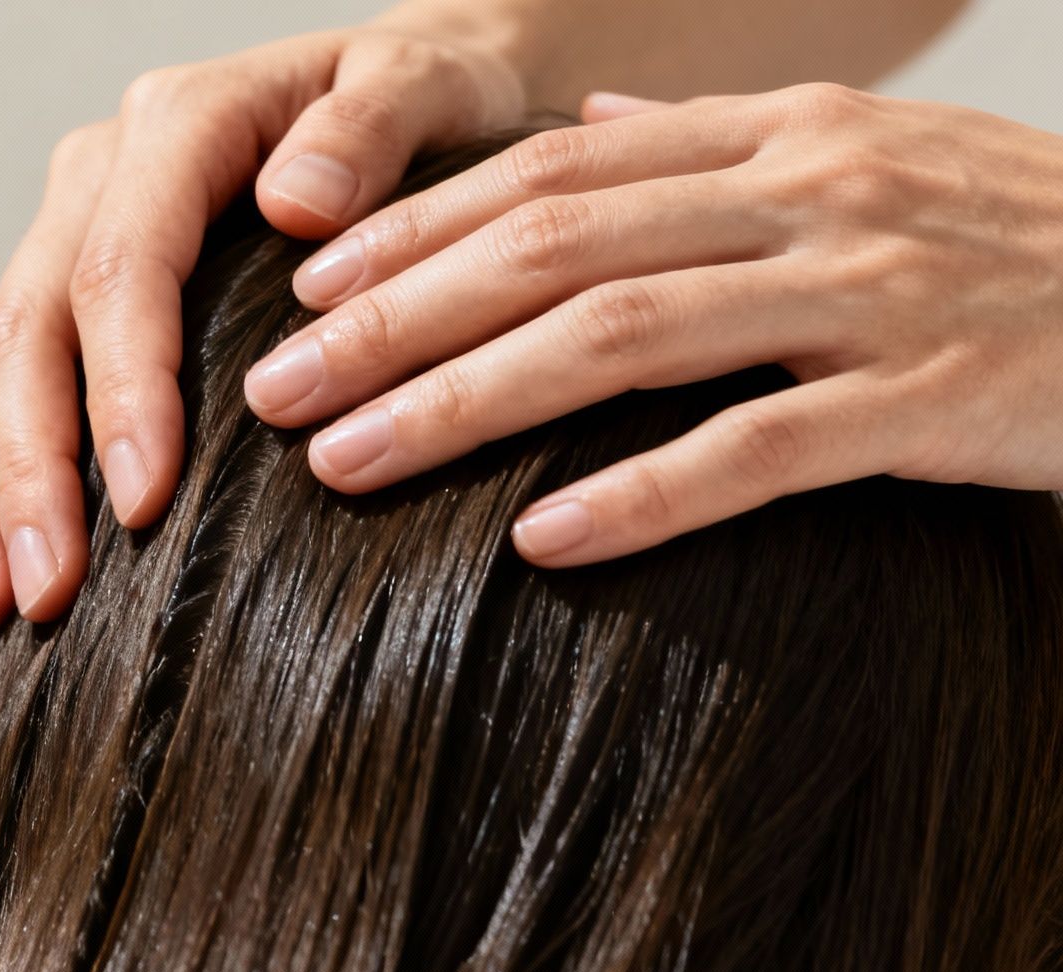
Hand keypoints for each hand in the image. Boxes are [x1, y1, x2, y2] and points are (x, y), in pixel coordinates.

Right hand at [0, 18, 529, 630]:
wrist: (410, 94)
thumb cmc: (430, 99)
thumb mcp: (428, 83)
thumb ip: (370, 126)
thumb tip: (296, 203)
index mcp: (181, 124)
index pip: (122, 267)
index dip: (120, 391)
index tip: (142, 505)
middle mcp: (99, 178)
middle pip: (24, 329)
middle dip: (27, 474)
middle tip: (46, 597)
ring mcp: (66, 237)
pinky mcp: (59, 299)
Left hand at [252, 83, 1062, 565]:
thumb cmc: (1008, 241)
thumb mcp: (859, 161)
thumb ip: (704, 148)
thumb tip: (573, 136)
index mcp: (775, 134)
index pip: (547, 174)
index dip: (413, 235)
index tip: (303, 294)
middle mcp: (807, 191)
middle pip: (553, 248)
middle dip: (394, 320)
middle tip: (274, 388)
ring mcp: (872, 289)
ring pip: (624, 334)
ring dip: (466, 400)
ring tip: (346, 461)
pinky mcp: (934, 394)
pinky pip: (760, 448)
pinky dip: (642, 493)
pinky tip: (539, 543)